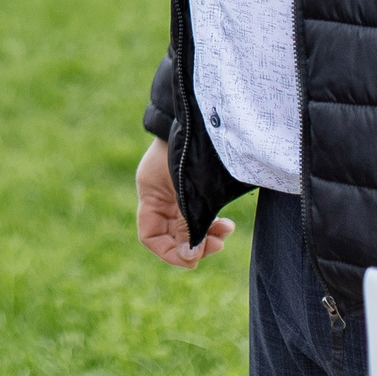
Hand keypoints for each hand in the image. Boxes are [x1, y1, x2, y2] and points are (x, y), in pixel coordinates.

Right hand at [137, 137, 233, 267]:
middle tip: (217, 245)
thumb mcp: (186, 189)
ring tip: (226, 231)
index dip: (168, 253)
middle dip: (194, 244)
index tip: (192, 258)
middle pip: (172, 235)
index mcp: (151, 195)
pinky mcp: (196, 189)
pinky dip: (211, 224)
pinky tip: (225, 224)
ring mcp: (178, 193)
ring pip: (189, 228)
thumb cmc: (191, 148)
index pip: (150, 236)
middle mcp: (162, 197)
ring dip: (206, 235)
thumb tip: (190, 256)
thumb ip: (187, 223)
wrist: (203, 117)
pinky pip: (200, 216)